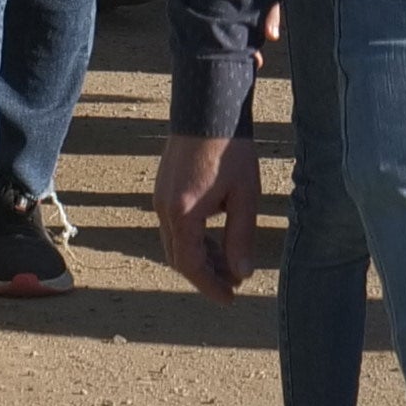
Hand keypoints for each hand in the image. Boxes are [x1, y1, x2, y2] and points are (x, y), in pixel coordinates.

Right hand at [152, 128, 260, 298]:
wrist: (208, 105)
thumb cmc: (229, 149)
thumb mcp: (245, 196)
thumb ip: (241, 238)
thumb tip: (242, 274)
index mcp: (183, 214)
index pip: (192, 266)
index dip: (211, 287)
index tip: (230, 299)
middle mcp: (164, 209)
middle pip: (179, 258)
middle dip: (205, 275)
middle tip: (232, 284)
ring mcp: (160, 197)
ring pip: (174, 242)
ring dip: (198, 256)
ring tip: (227, 261)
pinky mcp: (163, 186)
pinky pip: (173, 225)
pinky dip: (191, 238)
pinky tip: (214, 236)